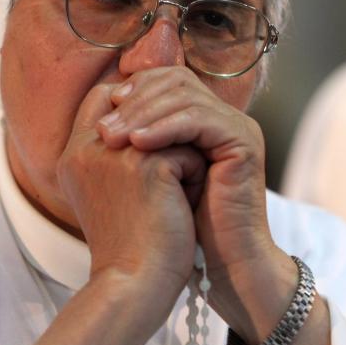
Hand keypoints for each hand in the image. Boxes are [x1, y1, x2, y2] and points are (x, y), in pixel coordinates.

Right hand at [56, 82, 205, 304]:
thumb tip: (156, 125)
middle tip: (179, 168)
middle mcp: (87, 148)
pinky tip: (185, 207)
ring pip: (169, 126)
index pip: (105, 99)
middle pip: (138, 104)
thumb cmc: (132, 249)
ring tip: (181, 192)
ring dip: (182, 155)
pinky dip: (194, 176)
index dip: (140, 109)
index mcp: (73, 156)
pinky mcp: (143, 164)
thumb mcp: (114, 194)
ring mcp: (112, 152)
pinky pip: (187, 150)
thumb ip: (120, 157)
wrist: (134, 286)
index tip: (164, 139)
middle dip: (166, 129)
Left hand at [96, 67, 273, 277]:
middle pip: (176, 80)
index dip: (134, 90)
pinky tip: (139, 145)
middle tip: (103, 129)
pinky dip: (165, 128)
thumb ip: (137, 142)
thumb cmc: (184, 228)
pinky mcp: (244, 142)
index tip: (103, 115)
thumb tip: (101, 114)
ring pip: (185, 96)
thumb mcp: (151, 176)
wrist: (224, 264)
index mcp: (206, 120)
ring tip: (113, 138)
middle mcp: (225, 117)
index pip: (167, 80)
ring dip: (143, 113)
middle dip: (135, 100)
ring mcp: (238, 126)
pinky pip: (200, 119)